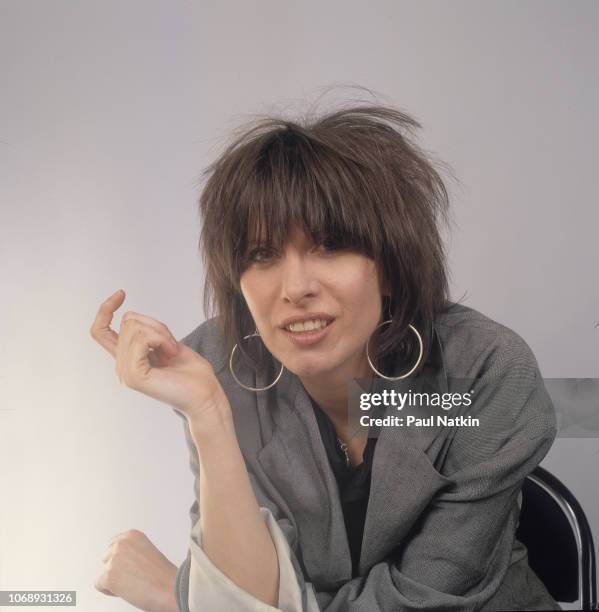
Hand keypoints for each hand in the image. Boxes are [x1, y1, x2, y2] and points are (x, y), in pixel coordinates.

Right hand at [90, 289, 230, 426]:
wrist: (206, 395)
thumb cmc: (192, 372)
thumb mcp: (167, 343)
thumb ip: (147, 333)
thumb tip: (130, 317)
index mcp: (127, 360)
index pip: (100, 331)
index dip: (105, 309)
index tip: (121, 293)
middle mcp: (122, 367)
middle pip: (128, 321)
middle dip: (155, 324)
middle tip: (171, 345)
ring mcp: (126, 373)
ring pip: (134, 328)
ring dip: (160, 332)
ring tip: (172, 352)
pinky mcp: (135, 376)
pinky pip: (141, 340)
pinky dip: (160, 339)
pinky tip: (171, 353)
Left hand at [95, 529, 177, 611]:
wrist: (170, 587)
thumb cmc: (163, 574)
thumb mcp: (147, 551)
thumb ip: (131, 550)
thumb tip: (119, 560)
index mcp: (132, 534)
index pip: (114, 544)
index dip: (122, 558)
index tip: (131, 565)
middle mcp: (122, 543)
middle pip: (106, 557)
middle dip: (116, 567)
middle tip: (133, 576)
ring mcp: (114, 559)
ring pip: (104, 571)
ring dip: (114, 578)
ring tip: (132, 582)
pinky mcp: (109, 576)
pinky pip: (99, 585)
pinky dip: (110, 591)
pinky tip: (126, 590)